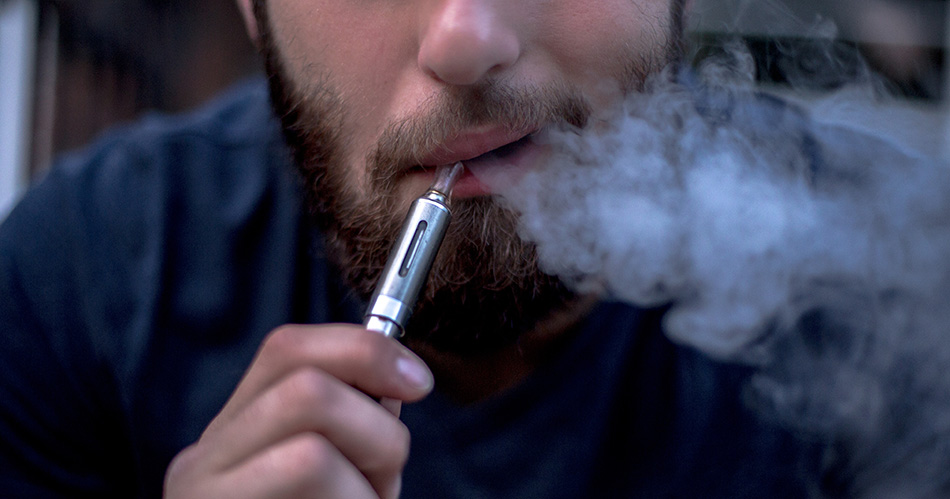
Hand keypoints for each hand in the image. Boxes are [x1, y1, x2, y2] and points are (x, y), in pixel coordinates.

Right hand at [164, 324, 433, 497]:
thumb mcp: (329, 478)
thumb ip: (352, 427)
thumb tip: (402, 377)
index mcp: (230, 434)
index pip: (288, 348)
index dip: (365, 351)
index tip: (419, 383)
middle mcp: (202, 463)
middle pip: (306, 391)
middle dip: (378, 434)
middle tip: (385, 483)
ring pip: (310, 454)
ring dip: (367, 490)